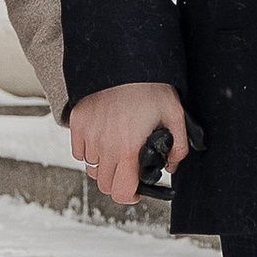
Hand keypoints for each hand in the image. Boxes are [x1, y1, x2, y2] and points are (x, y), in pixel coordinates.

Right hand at [70, 81, 189, 204]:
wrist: (125, 60)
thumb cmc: (152, 87)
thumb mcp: (175, 116)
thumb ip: (179, 148)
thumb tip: (170, 167)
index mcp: (128, 148)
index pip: (120, 191)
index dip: (129, 196)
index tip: (135, 191)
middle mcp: (104, 146)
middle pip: (104, 183)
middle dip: (118, 181)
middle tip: (129, 170)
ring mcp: (88, 134)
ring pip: (91, 167)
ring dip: (104, 166)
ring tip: (117, 151)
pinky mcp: (77, 122)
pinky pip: (79, 150)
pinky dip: (89, 151)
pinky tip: (103, 139)